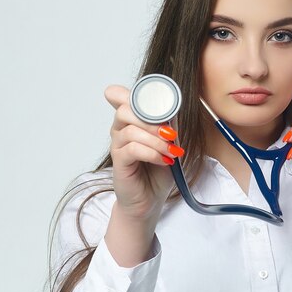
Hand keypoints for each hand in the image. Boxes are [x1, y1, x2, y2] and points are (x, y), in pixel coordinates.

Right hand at [104, 85, 182, 220]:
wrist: (151, 198)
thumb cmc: (158, 169)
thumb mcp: (170, 142)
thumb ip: (169, 124)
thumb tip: (174, 109)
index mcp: (131, 119)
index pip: (119, 96)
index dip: (130, 93)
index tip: (155, 103)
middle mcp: (120, 129)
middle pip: (125, 109)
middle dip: (151, 119)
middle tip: (170, 133)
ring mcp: (118, 145)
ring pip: (131, 130)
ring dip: (156, 140)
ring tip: (171, 151)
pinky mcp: (119, 162)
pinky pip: (133, 149)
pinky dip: (152, 153)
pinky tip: (164, 160)